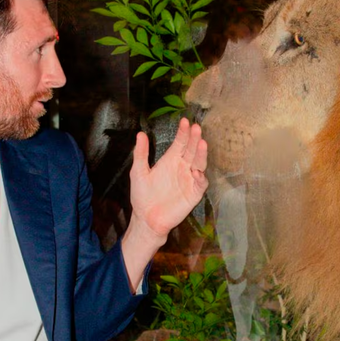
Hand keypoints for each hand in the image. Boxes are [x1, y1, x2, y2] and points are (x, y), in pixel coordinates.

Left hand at [129, 117, 208, 241]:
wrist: (146, 219)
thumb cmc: (142, 196)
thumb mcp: (138, 172)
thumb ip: (141, 154)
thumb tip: (140, 134)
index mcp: (170, 160)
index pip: (180, 143)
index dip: (183, 132)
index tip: (185, 121)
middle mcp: (182, 167)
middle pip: (191, 150)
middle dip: (194, 139)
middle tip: (196, 128)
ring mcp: (189, 179)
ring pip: (199, 163)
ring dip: (201, 154)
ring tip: (201, 144)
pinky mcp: (194, 193)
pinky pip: (200, 183)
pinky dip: (201, 177)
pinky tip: (197, 171)